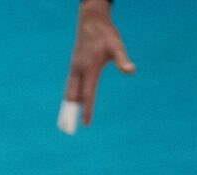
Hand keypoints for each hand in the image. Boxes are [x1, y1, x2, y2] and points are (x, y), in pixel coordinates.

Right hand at [65, 0, 135, 125]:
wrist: (91, 22)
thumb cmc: (106, 35)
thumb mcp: (117, 46)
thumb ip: (122, 60)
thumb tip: (131, 71)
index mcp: (88, 69)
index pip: (87, 94)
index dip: (87, 110)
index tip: (86, 124)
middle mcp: (78, 71)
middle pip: (71, 97)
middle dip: (70, 113)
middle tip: (68, 130)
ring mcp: (73, 69)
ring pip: (68, 92)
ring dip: (67, 107)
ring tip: (65, 122)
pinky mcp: (73, 67)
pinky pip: (69, 86)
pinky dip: (69, 98)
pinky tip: (71, 105)